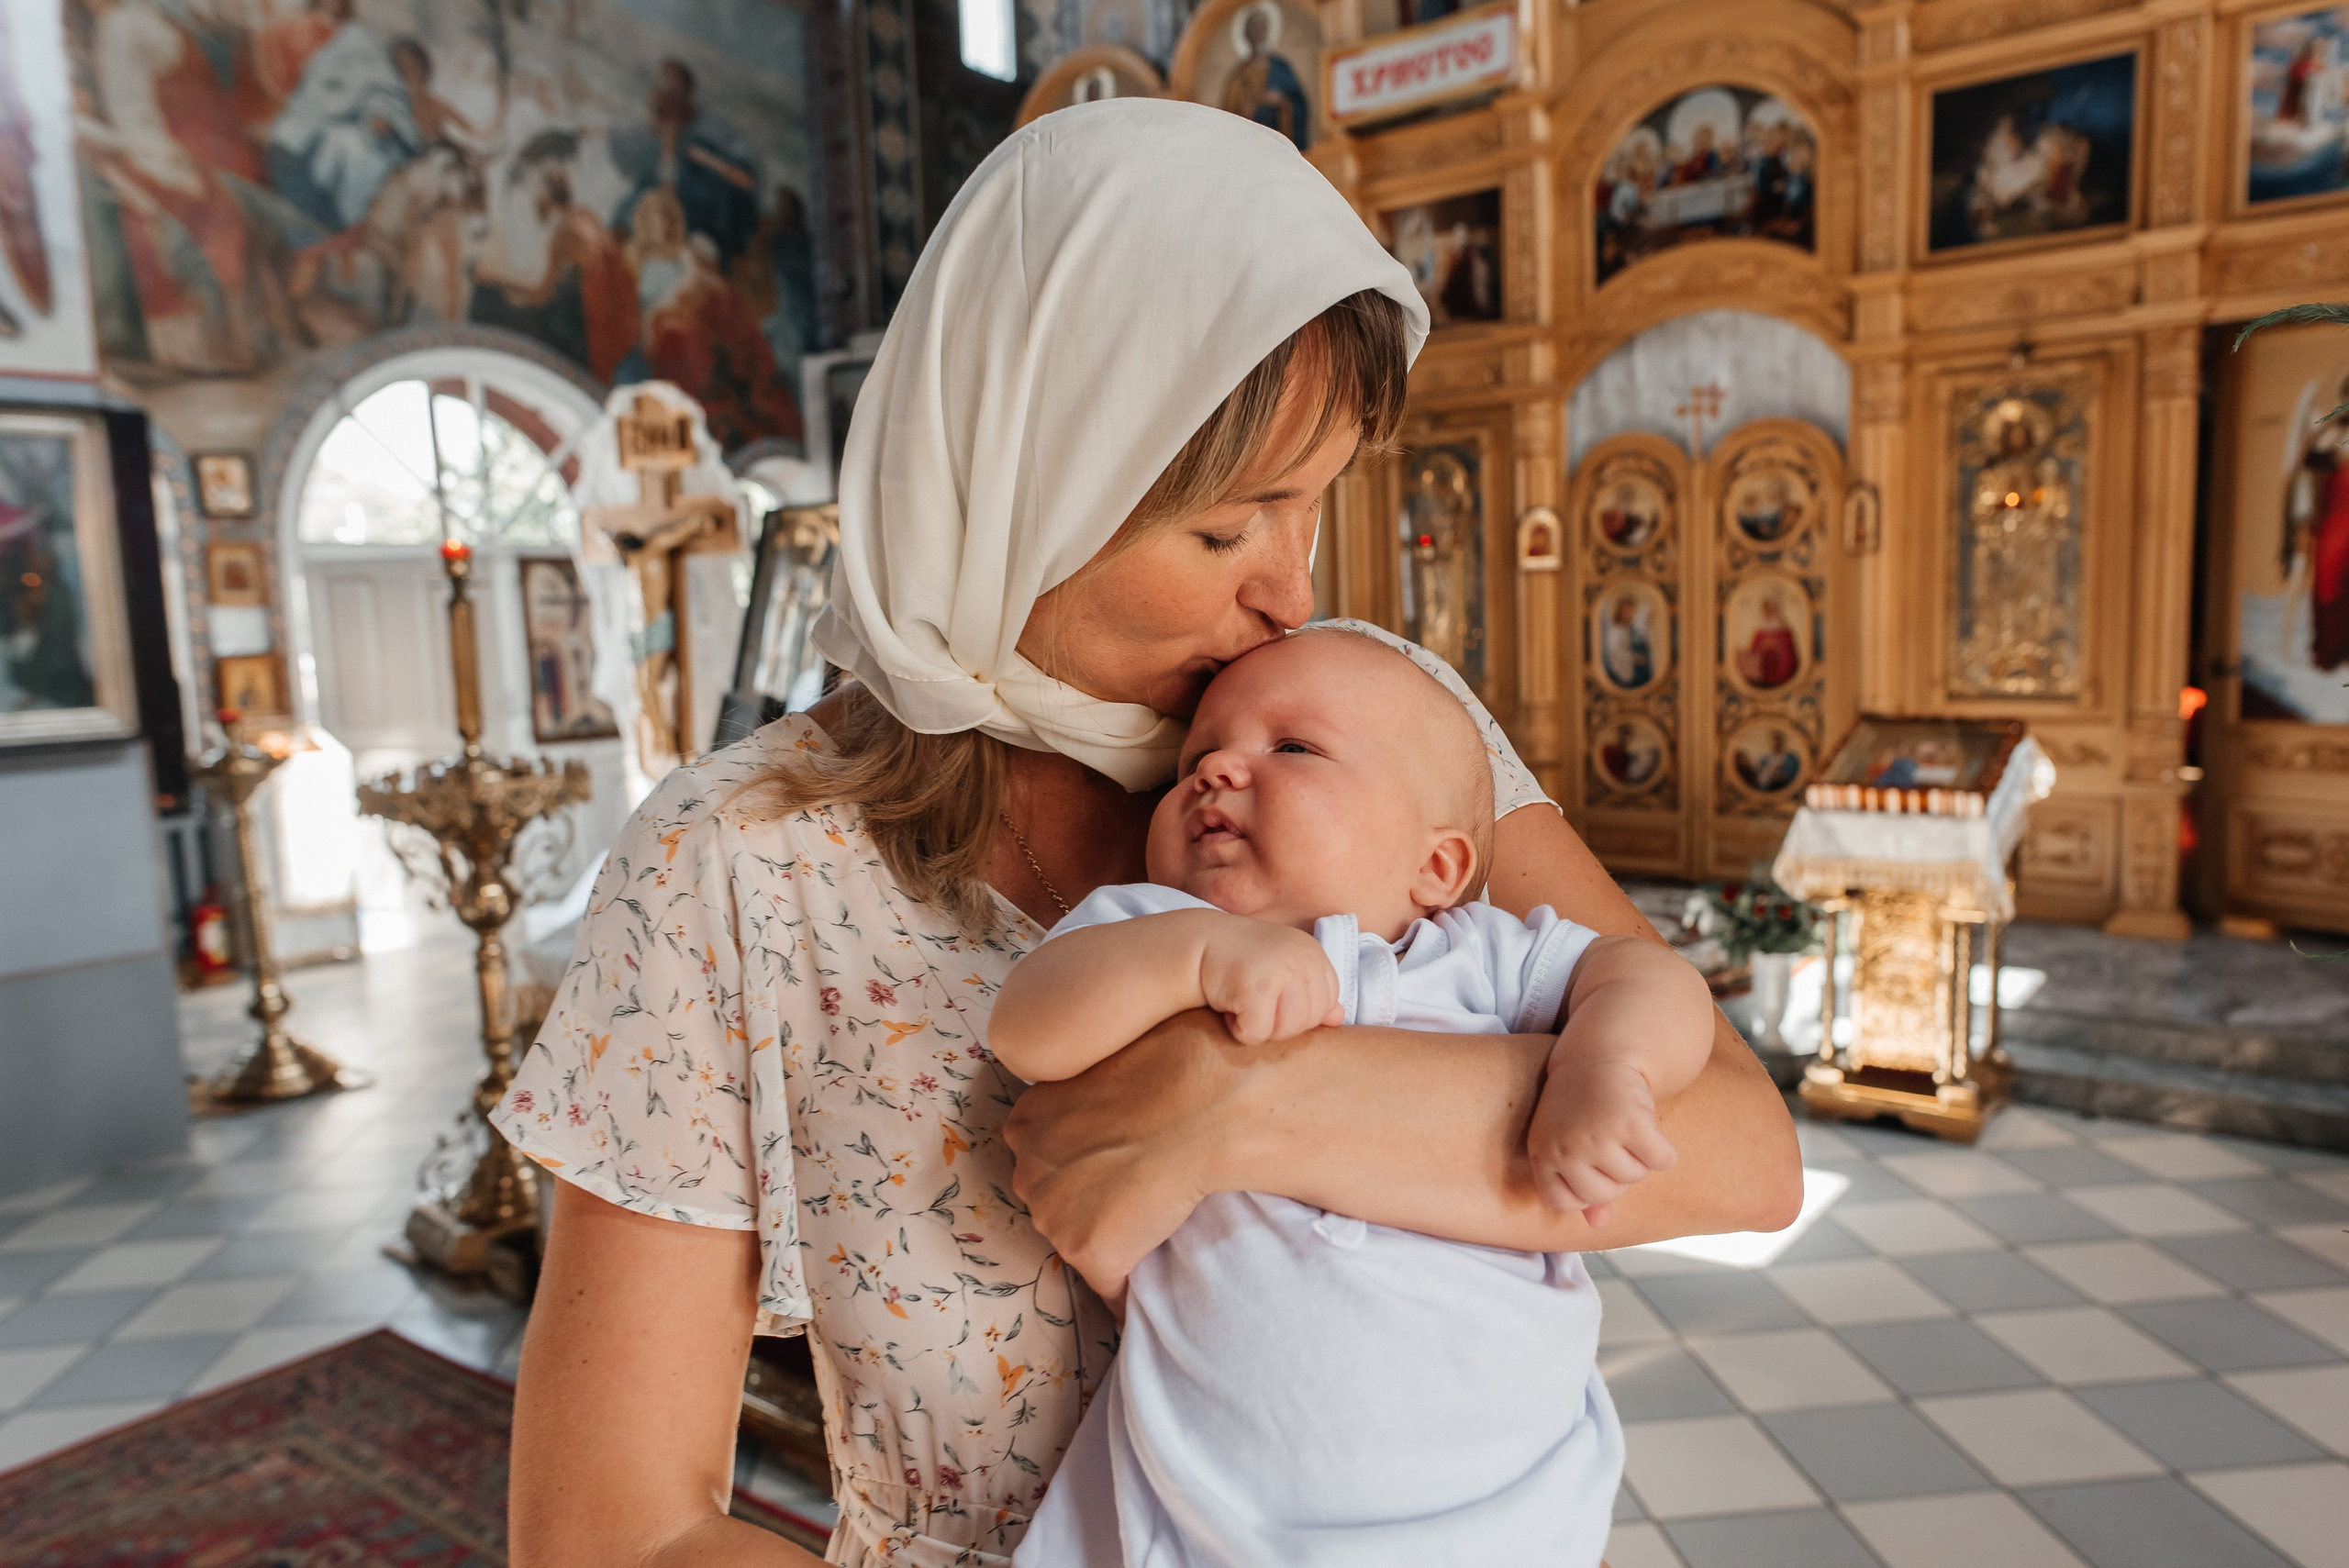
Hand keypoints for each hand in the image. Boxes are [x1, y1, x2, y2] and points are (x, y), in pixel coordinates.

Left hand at [1004, 1009, 1262, 1300]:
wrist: (1201, 1102)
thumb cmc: (1169, 1071)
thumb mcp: (1103, 1068)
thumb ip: (1085, 1096)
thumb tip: (1108, 1112)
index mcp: (1026, 1122)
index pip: (1044, 1163)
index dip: (1082, 1171)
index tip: (1114, 1170)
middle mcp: (1027, 1170)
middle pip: (1054, 1204)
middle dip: (1088, 1205)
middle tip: (1136, 1194)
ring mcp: (1053, 1214)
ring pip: (1078, 1243)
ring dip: (1109, 1241)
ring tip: (1150, 1223)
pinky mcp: (1089, 1250)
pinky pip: (1108, 1290)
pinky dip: (1127, 1293)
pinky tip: (1149, 1286)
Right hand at [1197, 919, 1342, 1044]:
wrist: (1197, 944)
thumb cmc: (1241, 961)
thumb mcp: (1282, 970)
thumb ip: (1311, 992)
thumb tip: (1339, 1018)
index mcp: (1313, 953)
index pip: (1327, 1003)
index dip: (1300, 1011)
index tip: (1274, 998)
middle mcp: (1302, 957)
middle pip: (1309, 1021)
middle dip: (1280, 1024)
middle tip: (1255, 1003)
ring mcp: (1280, 970)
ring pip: (1286, 1031)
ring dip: (1261, 1028)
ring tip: (1244, 1004)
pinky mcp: (1255, 986)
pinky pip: (1257, 1033)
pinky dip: (1239, 1030)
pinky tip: (1230, 1008)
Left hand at [1526, 1052, 1678, 1227]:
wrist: (1599, 1055)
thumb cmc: (1581, 1105)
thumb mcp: (1566, 1143)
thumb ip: (1580, 1187)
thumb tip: (1599, 1225)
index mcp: (1542, 1153)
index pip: (1566, 1202)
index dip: (1585, 1189)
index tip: (1589, 1163)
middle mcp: (1565, 1147)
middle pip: (1605, 1194)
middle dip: (1616, 1172)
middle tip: (1610, 1137)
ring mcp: (1596, 1136)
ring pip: (1635, 1177)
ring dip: (1639, 1156)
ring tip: (1623, 1125)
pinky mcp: (1630, 1123)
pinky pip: (1661, 1161)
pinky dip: (1663, 1149)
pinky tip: (1648, 1126)